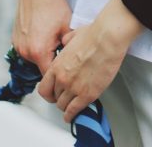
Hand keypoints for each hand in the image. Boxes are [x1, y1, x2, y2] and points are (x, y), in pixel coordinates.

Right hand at [11, 0, 71, 74]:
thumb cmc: (53, 5)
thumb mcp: (67, 27)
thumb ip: (69, 48)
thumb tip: (74, 59)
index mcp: (39, 52)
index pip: (49, 76)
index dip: (59, 75)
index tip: (67, 71)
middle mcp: (25, 52)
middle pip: (40, 67)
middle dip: (52, 62)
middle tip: (62, 49)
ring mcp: (18, 45)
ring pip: (34, 58)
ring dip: (43, 53)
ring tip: (53, 38)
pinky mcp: (15, 38)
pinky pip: (27, 48)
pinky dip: (35, 45)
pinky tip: (44, 32)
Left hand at [38, 0, 145, 122]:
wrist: (107, 39)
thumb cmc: (94, 34)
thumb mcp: (72, 36)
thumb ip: (66, 42)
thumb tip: (66, 42)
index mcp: (57, 65)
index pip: (44, 88)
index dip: (48, 93)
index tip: (52, 94)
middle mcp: (62, 79)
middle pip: (55, 97)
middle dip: (59, 97)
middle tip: (65, 97)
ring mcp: (74, 88)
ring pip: (63, 106)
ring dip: (66, 107)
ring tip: (70, 107)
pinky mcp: (87, 95)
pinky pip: (74, 110)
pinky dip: (71, 115)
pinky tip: (71, 116)